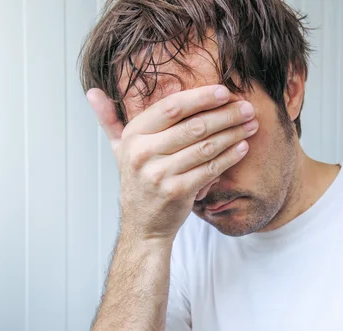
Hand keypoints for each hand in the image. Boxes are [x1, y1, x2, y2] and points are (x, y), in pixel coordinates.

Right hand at [87, 85, 257, 241]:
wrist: (143, 225)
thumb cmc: (137, 181)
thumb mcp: (119, 149)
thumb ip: (109, 119)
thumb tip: (92, 92)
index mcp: (134, 135)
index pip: (172, 107)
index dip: (201, 97)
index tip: (225, 92)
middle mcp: (143, 153)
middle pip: (194, 126)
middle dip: (226, 115)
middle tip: (247, 108)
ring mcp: (160, 174)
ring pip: (206, 146)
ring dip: (233, 133)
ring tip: (251, 124)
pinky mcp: (178, 191)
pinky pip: (210, 168)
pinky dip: (230, 156)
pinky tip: (243, 146)